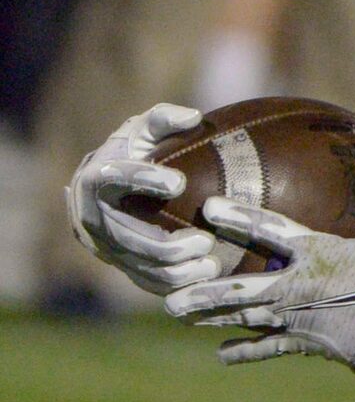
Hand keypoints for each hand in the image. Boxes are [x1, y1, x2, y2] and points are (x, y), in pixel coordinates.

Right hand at [64, 102, 222, 293]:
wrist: (118, 191)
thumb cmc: (137, 153)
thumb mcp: (145, 131)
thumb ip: (164, 119)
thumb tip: (194, 117)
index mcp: (96, 178)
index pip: (112, 177)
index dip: (143, 179)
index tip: (179, 182)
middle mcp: (94, 217)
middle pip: (128, 237)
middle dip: (168, 244)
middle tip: (206, 240)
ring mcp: (107, 246)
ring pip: (140, 266)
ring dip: (179, 269)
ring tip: (213, 262)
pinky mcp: (123, 266)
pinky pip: (150, 283)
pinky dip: (179, 284)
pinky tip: (208, 277)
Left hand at [166, 165, 354, 381]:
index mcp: (316, 255)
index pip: (268, 231)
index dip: (239, 217)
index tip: (209, 208)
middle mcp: (296, 287)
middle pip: (238, 286)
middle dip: (202, 286)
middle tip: (168, 284)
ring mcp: (299, 319)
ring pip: (244, 316)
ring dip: (209, 315)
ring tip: (177, 313)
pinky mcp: (309, 343)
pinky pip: (270, 348)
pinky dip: (246, 351)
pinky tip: (221, 354)